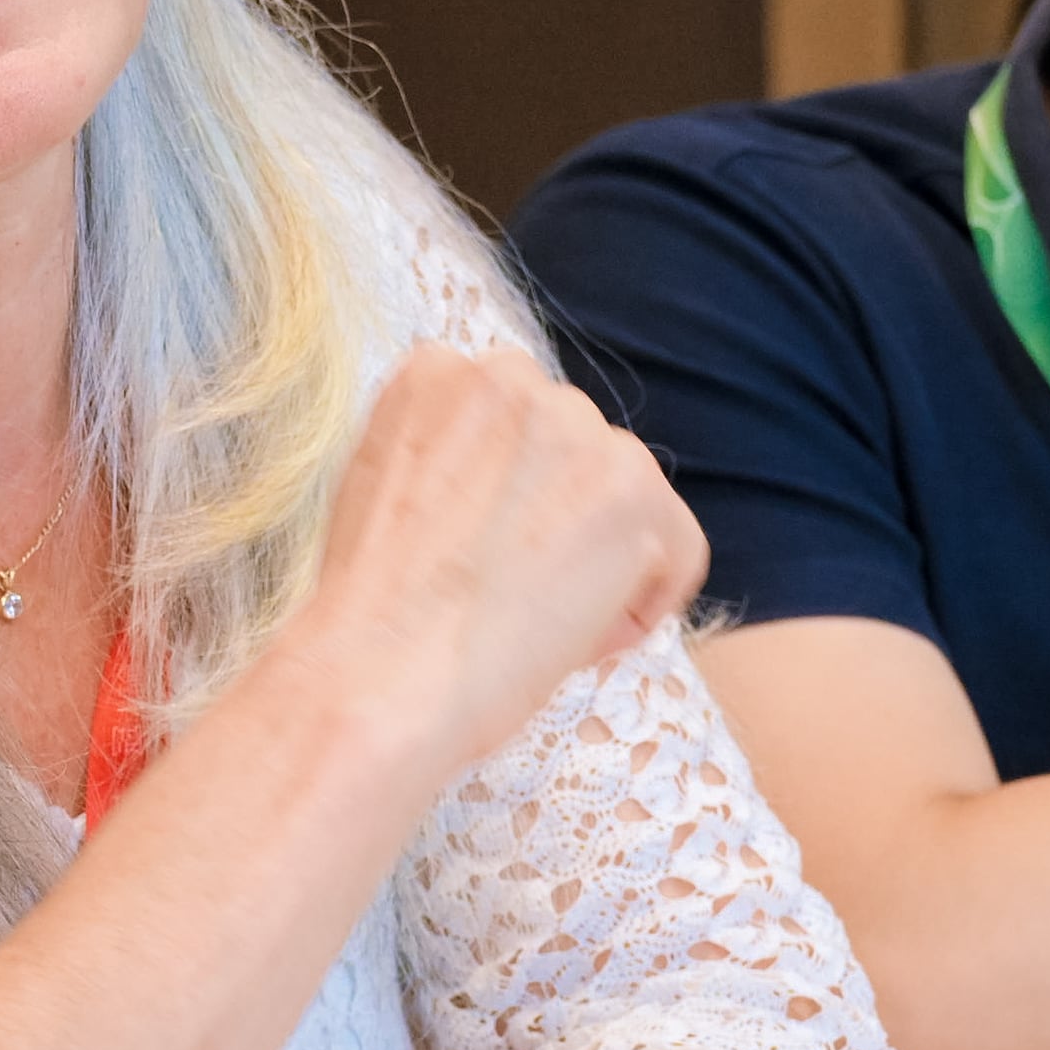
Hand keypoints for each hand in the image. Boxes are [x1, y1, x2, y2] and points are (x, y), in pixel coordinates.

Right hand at [275, 346, 704, 789]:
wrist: (379, 676)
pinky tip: (580, 637)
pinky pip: (679, 548)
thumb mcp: (387, 488)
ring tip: (536, 622)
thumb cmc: (370, 616)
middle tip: (513, 596)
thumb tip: (521, 489)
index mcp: (438, 373)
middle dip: (561, 522)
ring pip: (630, 497)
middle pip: (579, 454)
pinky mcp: (630, 488)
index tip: (482, 557)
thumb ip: (455, 458)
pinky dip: (646, 603)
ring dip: (603, 560)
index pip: (517, 425)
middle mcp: (511, 377)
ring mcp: (576, 426)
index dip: (511, 502)